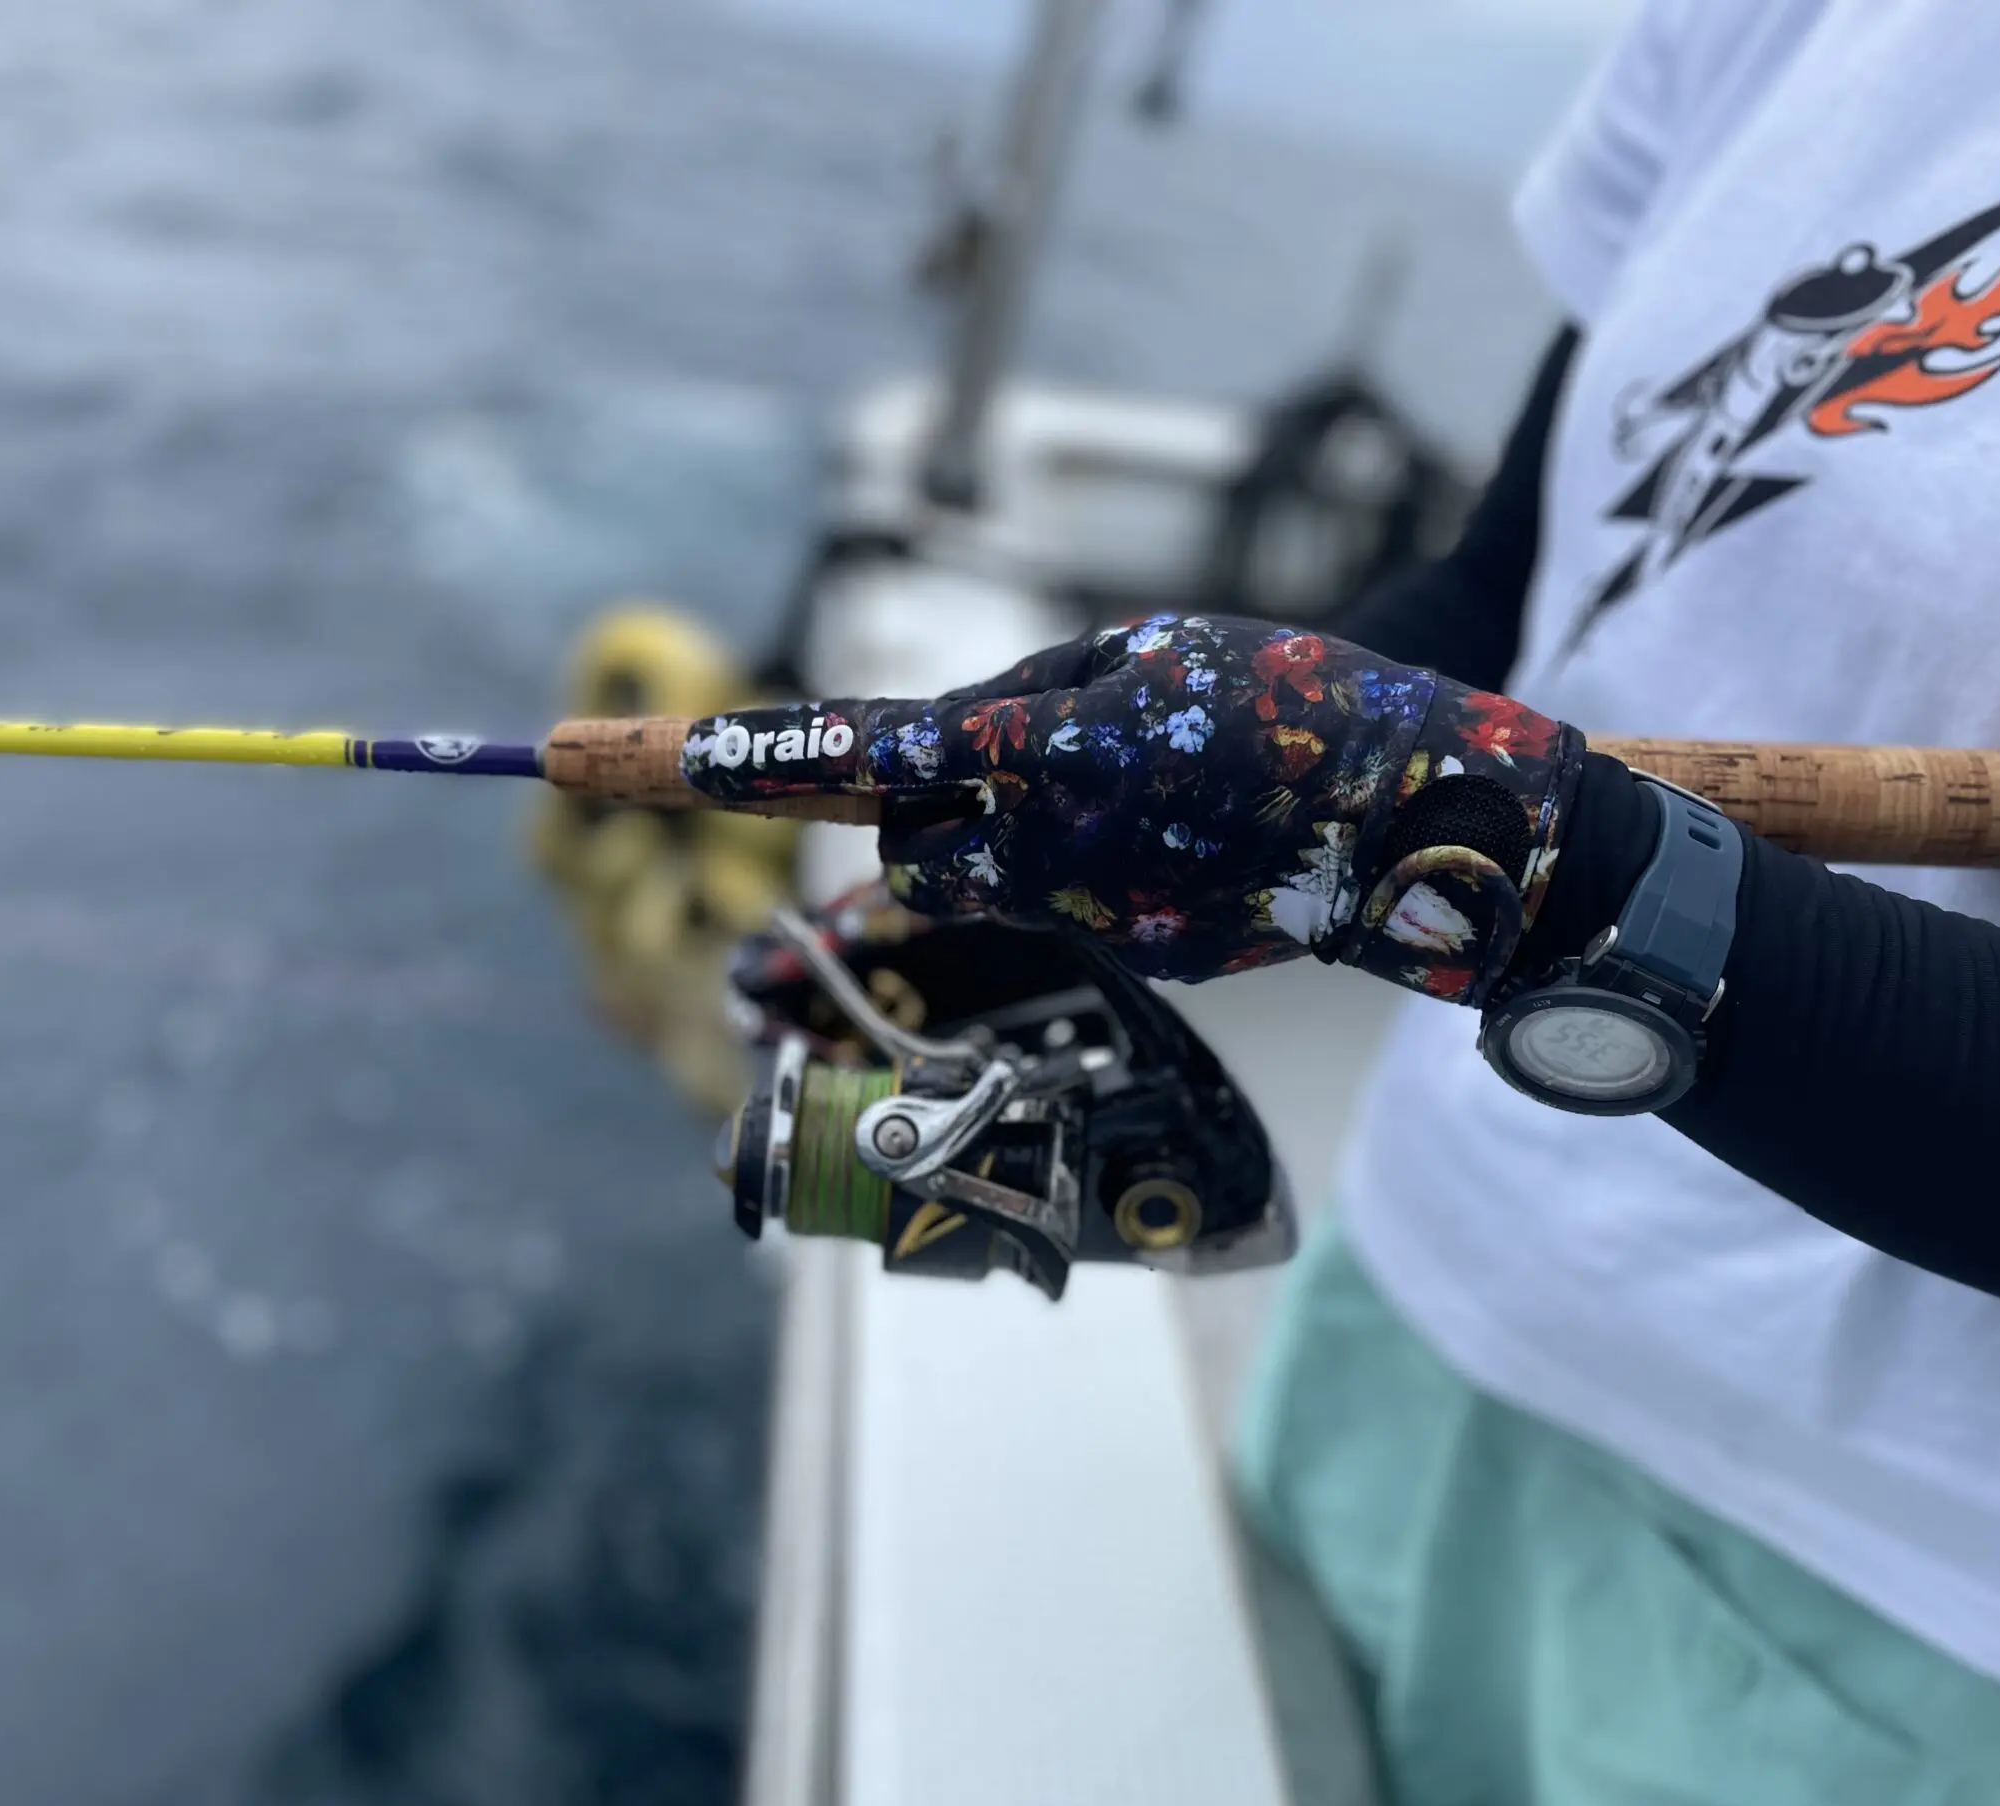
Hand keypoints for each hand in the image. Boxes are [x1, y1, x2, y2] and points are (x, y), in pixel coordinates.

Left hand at [680, 612, 1581, 995]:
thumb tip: (942, 755)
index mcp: (1035, 754)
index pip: (841, 751)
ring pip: (971, 875)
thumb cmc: (1293, 708)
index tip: (574, 756)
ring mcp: (1081, 922)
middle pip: (903, 835)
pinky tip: (1183, 832)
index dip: (709, 757)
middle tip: (1028, 752)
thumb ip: (1024, 702)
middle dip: (924, 797)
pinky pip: (1058, 902)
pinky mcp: (1126, 958)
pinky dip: (1089, 861)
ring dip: (1006, 828)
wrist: (1426, 830)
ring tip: (1135, 784)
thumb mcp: (1146, 653)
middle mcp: (1037, 854)